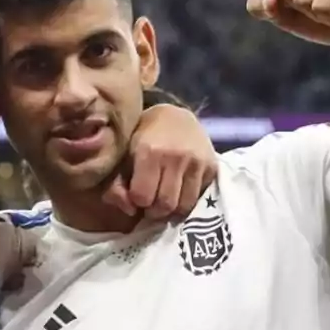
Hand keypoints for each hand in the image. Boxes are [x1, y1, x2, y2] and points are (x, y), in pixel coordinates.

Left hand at [104, 104, 217, 219]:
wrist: (176, 117)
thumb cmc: (142, 139)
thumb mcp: (122, 157)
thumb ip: (116, 186)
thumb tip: (130, 210)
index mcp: (150, 151)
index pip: (143, 197)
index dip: (137, 201)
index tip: (137, 196)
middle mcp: (176, 156)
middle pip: (165, 205)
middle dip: (155, 211)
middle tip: (151, 204)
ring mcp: (197, 162)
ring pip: (184, 206)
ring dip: (172, 210)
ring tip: (165, 200)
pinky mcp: (212, 166)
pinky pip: (198, 198)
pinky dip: (187, 201)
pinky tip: (178, 191)